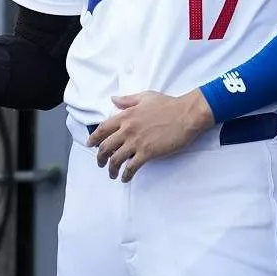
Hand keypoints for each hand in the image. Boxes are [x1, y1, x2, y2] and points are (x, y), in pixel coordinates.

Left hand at [87, 90, 214, 182]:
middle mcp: (127, 129)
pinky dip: (126, 175)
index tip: (90, 145)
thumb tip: (113, 100)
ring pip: (115, 159)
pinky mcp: (147, 152)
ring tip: (112, 174)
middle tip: (100, 163)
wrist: (186, 114)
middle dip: (100, 158)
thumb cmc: (168, 104)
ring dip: (111, 169)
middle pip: (105, 146)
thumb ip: (127, 100)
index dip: (94, 139)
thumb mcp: (145, 97)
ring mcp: (137, 142)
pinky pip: (131, 167)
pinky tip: (125, 178)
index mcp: (126, 115)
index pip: (103, 129)